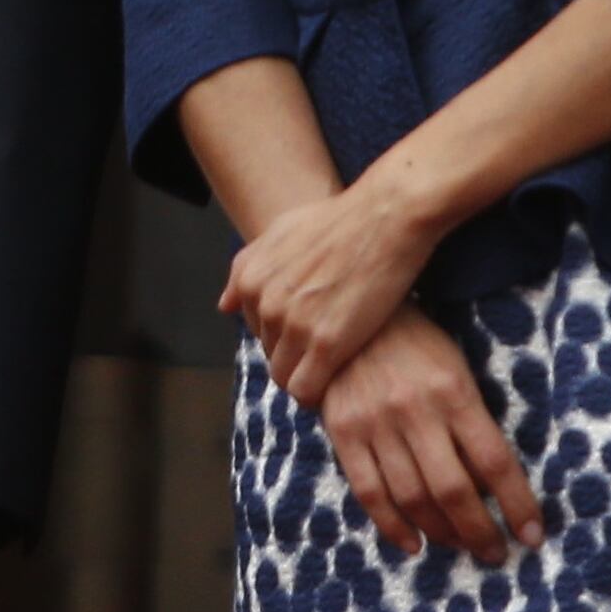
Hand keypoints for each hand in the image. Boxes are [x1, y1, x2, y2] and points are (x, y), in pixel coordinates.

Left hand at [222, 172, 437, 404]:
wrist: (385, 217)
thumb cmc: (338, 221)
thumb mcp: (280, 232)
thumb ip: (247, 268)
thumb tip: (224, 306)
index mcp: (251, 281)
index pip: (256, 330)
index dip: (285, 335)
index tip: (311, 332)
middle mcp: (265, 305)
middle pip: (269, 354)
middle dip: (295, 355)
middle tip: (328, 349)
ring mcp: (294, 326)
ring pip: (284, 376)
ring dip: (305, 376)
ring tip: (335, 366)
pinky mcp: (327, 344)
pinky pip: (305, 390)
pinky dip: (317, 394)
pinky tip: (337, 380)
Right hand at [315, 308, 547, 562]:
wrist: (350, 314)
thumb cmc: (418, 344)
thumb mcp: (457, 369)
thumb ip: (473, 421)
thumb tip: (494, 486)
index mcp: (454, 391)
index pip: (495, 462)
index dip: (517, 505)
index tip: (532, 536)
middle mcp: (415, 410)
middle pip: (454, 490)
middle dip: (481, 532)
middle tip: (496, 553)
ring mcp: (375, 422)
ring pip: (413, 498)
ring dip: (443, 533)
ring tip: (462, 546)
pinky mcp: (343, 431)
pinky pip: (370, 492)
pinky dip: (393, 526)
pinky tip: (414, 543)